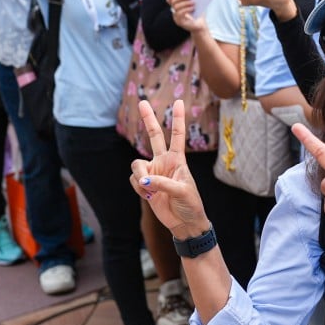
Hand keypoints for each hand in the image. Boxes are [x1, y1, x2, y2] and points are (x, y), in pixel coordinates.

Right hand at [129, 100, 211, 238]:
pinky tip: (148, 196)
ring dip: (141, 177)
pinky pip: (134, 180)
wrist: (184, 222)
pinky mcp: (143, 184)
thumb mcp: (182, 192)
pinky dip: (138, 188)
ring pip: (137, 165)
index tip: (178, 101)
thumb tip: (143, 180)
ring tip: (151, 190)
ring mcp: (152, 172)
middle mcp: (164, 162)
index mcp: (178, 160)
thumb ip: (162, 184)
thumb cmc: (190, 204)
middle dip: (148, 119)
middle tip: (142, 101)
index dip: (177, 118)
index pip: (178, 135)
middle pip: (155, 136)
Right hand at [167, 0, 204, 31]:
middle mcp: (174, 11)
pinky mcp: (180, 22)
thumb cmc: (199, 14)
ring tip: (193, 2)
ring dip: (185, 3)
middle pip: (173, 2)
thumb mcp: (196, 3)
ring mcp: (176, 17)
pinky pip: (179, 14)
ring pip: (176, 7)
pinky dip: (186, 9)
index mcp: (176, 6)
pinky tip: (192, 8)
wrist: (202, 26)